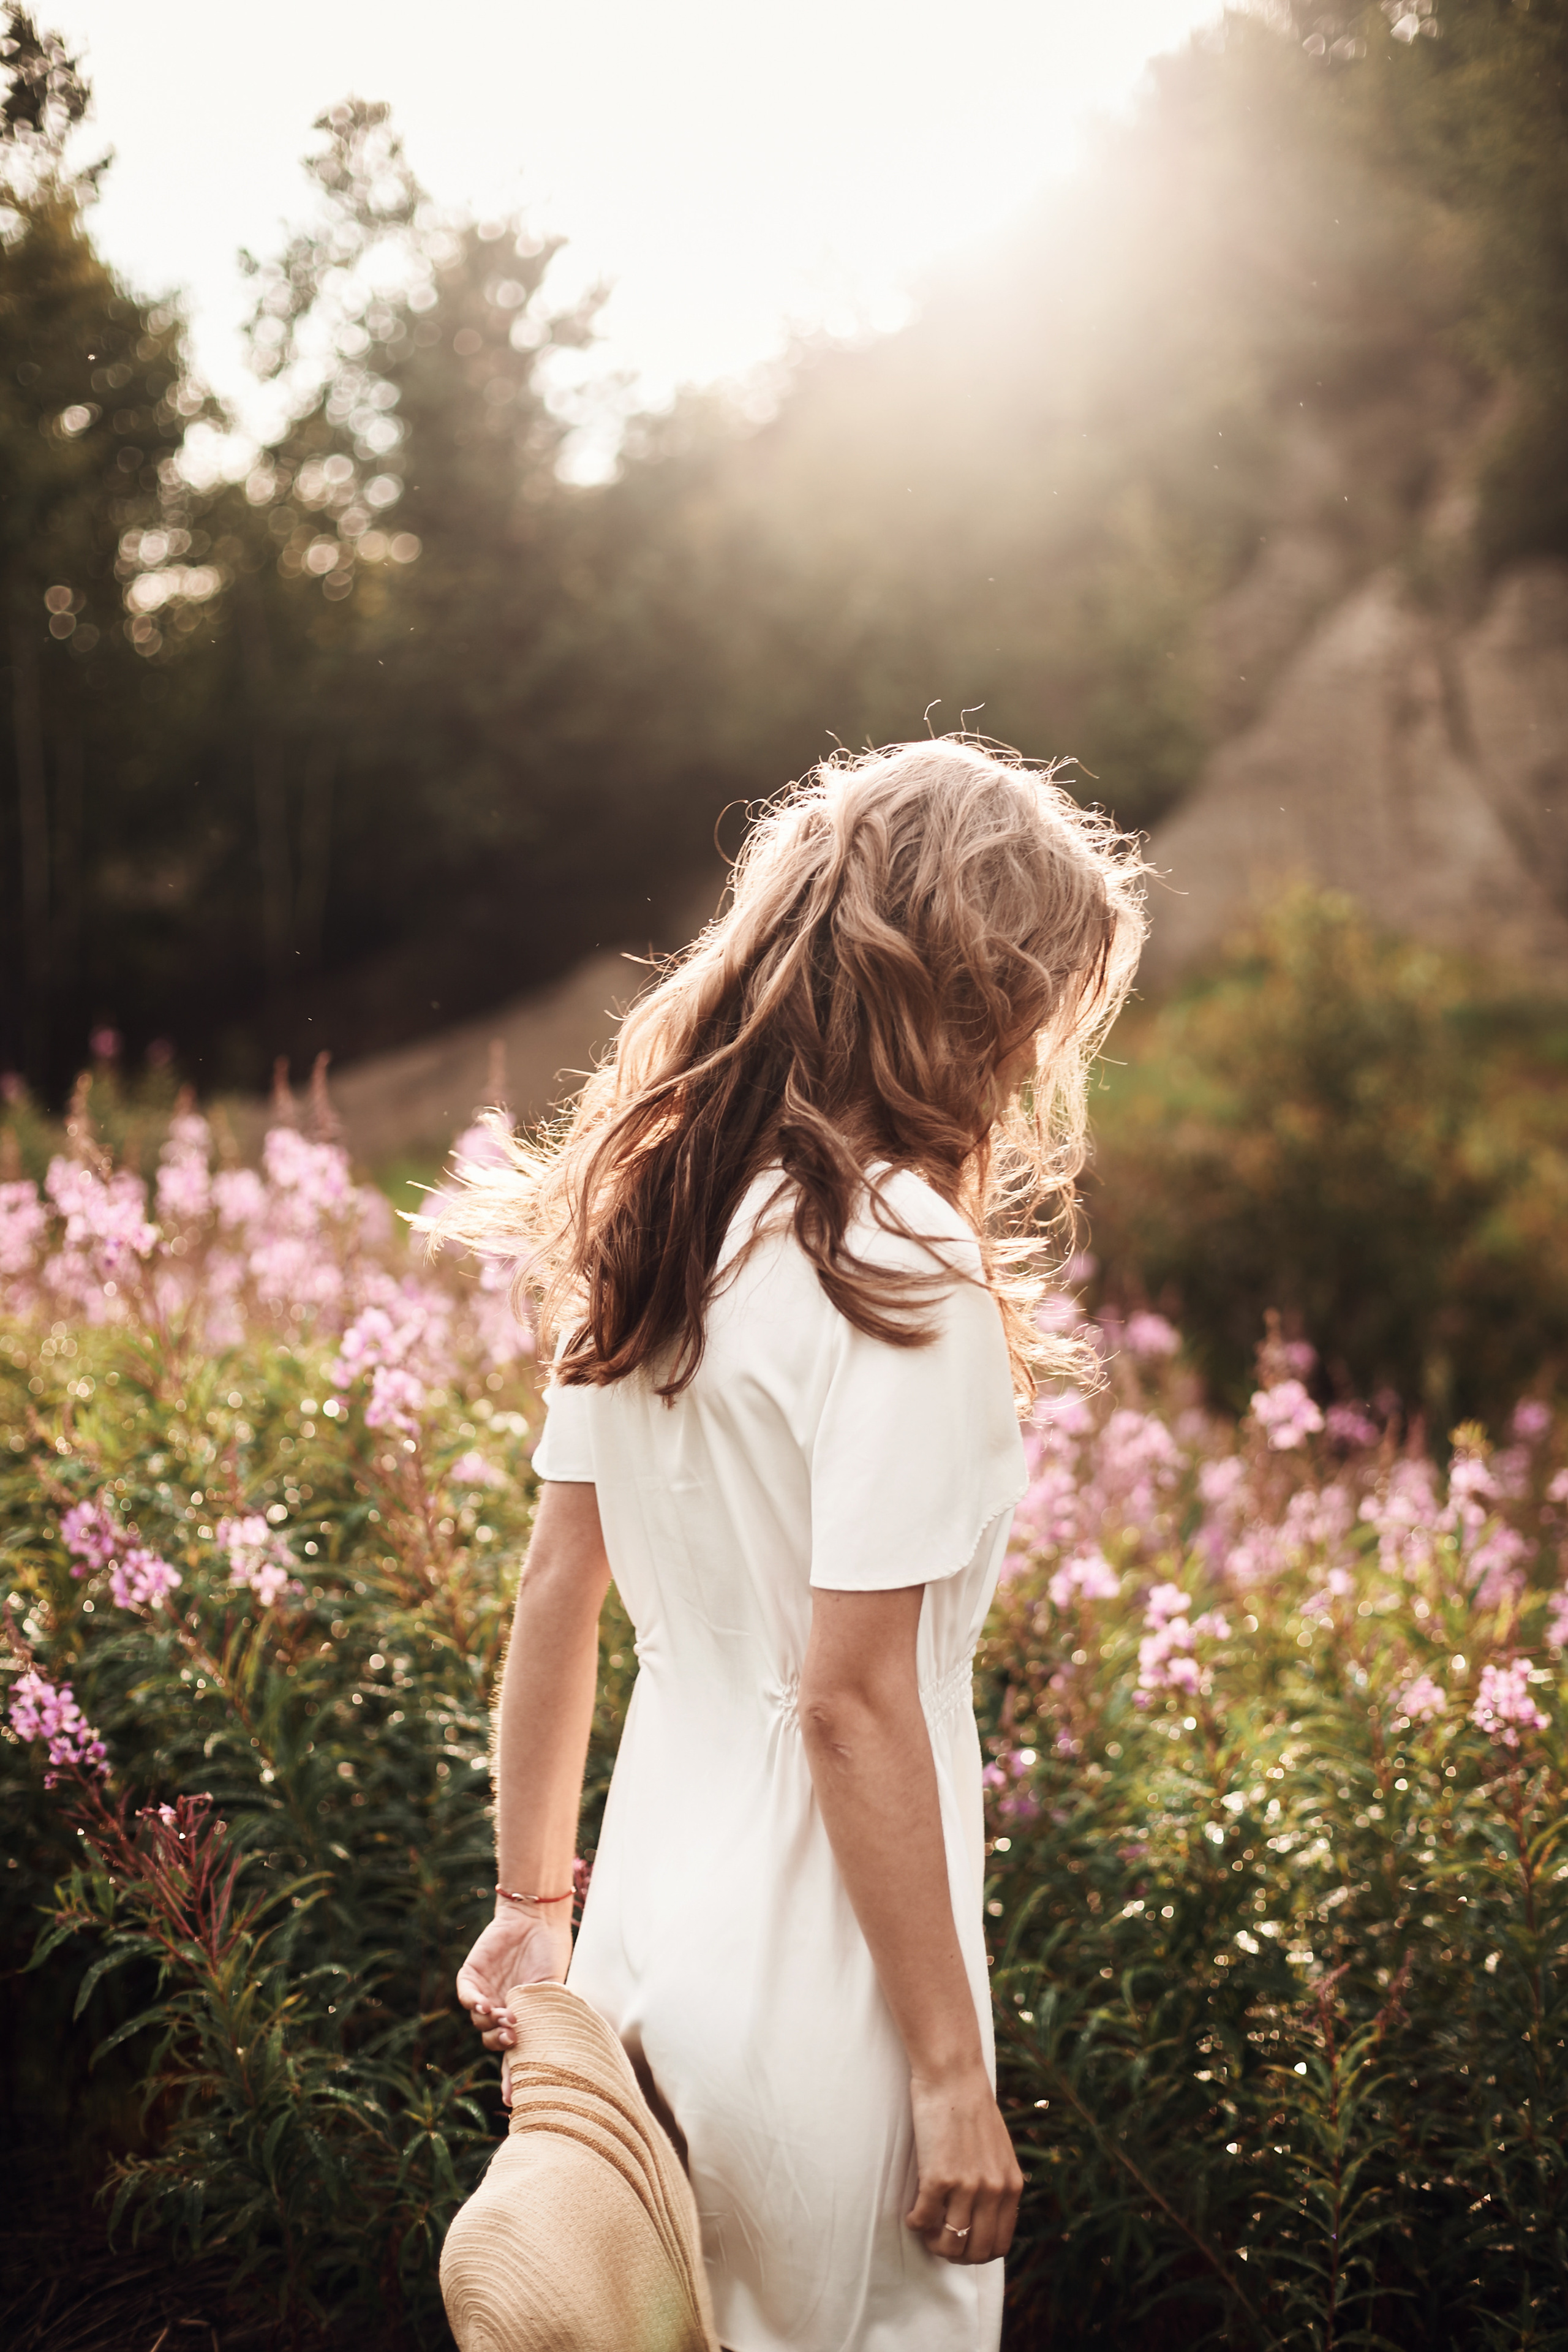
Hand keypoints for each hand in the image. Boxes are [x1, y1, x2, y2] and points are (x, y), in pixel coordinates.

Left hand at [456, 1906, 571, 2086]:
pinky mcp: (471, 1976)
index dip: (511, 2076)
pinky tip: (485, 2003)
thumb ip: (545, 2019)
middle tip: (513, 2038)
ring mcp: (484, 1993)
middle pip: (491, 2040)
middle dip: (501, 2043)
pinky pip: (465, 1995)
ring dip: (490, 2023)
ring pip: (478, 2020)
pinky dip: (472, 2002)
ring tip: (506, 2016)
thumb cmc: (550, 1954)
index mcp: (519, 2020)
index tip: (512, 2098)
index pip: (511, 2054)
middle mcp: (499, 2010)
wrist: (537, 1920)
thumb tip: (553, 2052)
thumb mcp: (553, 1992)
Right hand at [905, 2065, 1023, 2265]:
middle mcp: (994, 2191)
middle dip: (955, 2254)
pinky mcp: (939, 2177)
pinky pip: (924, 2220)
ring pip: (949, 2242)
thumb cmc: (971, 2108)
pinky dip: (915, 2223)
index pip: (1000, 2244)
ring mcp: (967, 2186)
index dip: (977, 2252)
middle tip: (939, 2239)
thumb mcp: (998, 2151)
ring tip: (925, 2226)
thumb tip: (983, 2216)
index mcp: (1011, 2186)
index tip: (961, 2242)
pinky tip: (912, 2213)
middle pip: (976, 2251)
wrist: (952, 2076)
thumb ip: (996, 2182)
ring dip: (933, 2241)